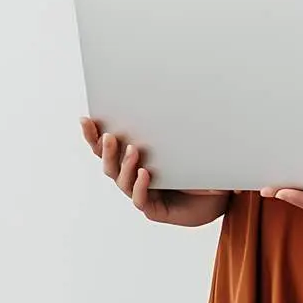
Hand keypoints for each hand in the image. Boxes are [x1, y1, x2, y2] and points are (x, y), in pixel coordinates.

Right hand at [80, 118, 230, 226]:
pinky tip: (145, 174)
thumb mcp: (186, 140)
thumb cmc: (199, 165)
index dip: (93, 135)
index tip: (85, 119)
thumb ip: (175, 123)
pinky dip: (140, 186)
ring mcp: (142, 193)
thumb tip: (172, 94)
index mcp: (134, 157)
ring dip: (124, 165)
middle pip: (108, 163)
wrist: (217, 195)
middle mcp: (133, 175)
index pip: (107, 146)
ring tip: (133, 150)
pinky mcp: (154, 209)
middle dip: (105, 149)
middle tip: (110, 136)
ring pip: (122, 181)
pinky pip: (141, 199)